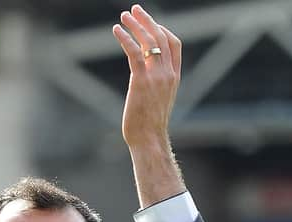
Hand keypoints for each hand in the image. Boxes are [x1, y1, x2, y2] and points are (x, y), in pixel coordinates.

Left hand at [112, 4, 180, 147]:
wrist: (149, 139)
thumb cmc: (149, 124)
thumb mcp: (157, 100)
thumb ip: (155, 84)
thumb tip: (142, 77)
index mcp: (174, 77)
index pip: (174, 45)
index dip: (162, 29)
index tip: (150, 22)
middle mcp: (167, 74)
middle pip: (161, 37)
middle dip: (147, 20)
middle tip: (135, 9)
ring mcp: (156, 77)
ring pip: (148, 41)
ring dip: (136, 25)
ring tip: (124, 15)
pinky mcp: (141, 81)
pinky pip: (134, 53)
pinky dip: (125, 38)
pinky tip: (117, 30)